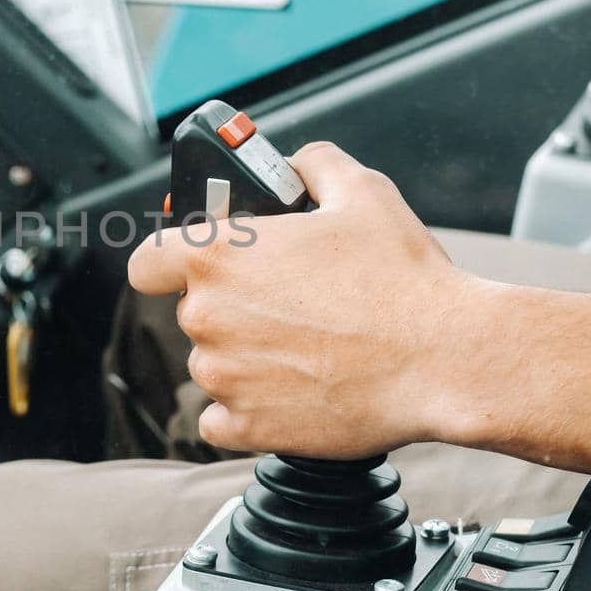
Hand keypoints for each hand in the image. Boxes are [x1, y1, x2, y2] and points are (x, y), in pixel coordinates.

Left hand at [126, 142, 481, 457]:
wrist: (444, 358)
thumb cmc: (403, 279)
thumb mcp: (361, 190)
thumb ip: (312, 164)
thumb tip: (297, 163)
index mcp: (218, 256)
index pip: (146, 262)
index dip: (169, 262)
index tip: (195, 266)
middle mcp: (208, 317)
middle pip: (193, 312)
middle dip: (232, 308)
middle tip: (290, 304)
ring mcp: (223, 377)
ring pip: (212, 364)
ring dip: (244, 358)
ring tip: (306, 347)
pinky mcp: (246, 427)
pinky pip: (221, 420)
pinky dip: (248, 410)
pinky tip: (290, 390)